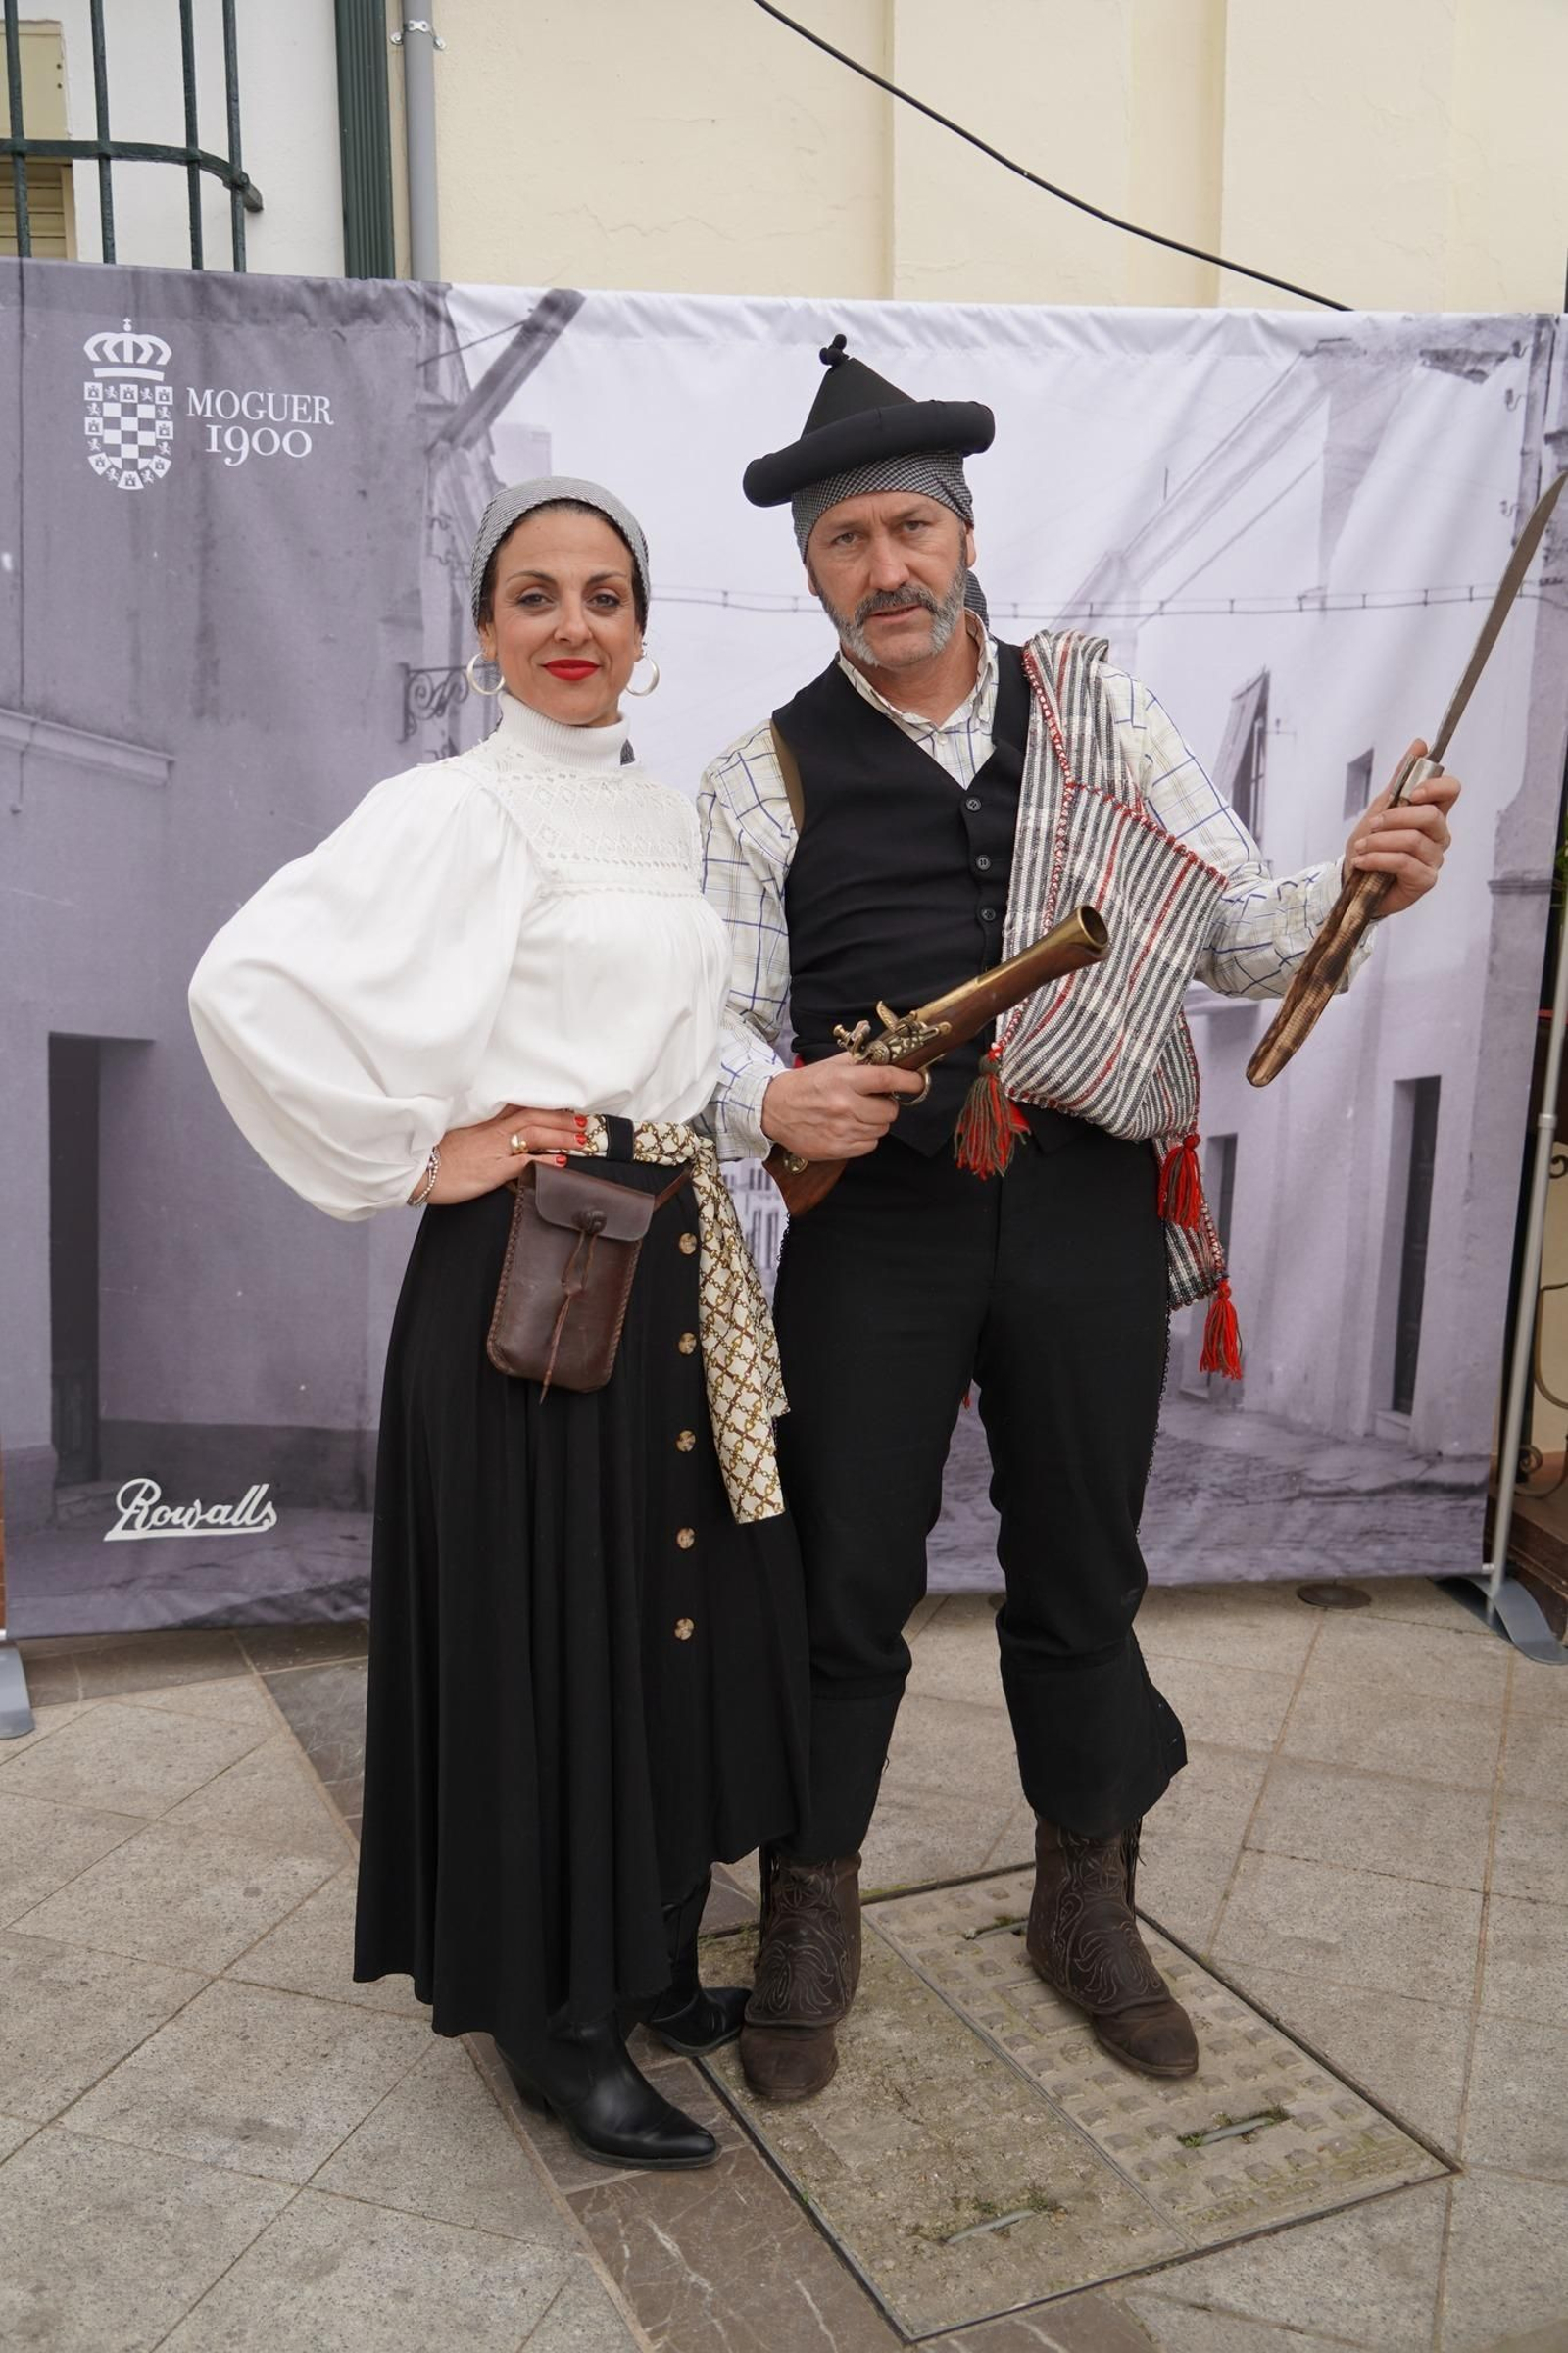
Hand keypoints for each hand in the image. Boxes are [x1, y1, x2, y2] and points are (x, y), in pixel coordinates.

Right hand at [417, 1103, 582, 1205]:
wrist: (418, 1171)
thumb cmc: (438, 1159)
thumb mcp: (464, 1139)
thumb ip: (486, 1134)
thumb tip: (508, 1139)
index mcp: (487, 1123)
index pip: (522, 1108)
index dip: (547, 1107)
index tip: (567, 1107)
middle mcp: (494, 1132)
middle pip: (535, 1117)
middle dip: (562, 1119)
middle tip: (585, 1123)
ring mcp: (495, 1149)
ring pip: (535, 1134)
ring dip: (561, 1135)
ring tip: (582, 1139)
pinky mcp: (494, 1169)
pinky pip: (524, 1162)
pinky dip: (544, 1160)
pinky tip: (561, 1161)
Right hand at [760, 1055, 926, 1160]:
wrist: (774, 1109)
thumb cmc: (806, 1085)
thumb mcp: (832, 1065)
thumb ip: (861, 1062)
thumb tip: (891, 1059)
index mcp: (844, 1080)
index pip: (887, 1079)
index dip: (909, 1081)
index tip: (918, 1082)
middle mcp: (844, 1105)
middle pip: (889, 1110)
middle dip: (886, 1105)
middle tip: (873, 1101)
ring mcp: (841, 1130)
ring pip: (881, 1130)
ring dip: (874, 1122)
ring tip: (855, 1114)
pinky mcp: (837, 1149)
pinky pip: (869, 1146)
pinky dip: (864, 1138)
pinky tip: (849, 1128)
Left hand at [1342, 740, 1459, 917]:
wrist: (1352, 878)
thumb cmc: (1370, 842)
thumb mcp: (1380, 807)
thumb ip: (1400, 779)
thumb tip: (1420, 744)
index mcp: (1432, 813)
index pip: (1451, 790)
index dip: (1436, 786)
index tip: (1412, 792)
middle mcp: (1438, 836)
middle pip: (1430, 816)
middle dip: (1394, 817)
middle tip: (1372, 825)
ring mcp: (1434, 859)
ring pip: (1413, 840)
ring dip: (1380, 841)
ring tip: (1361, 846)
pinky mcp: (1425, 880)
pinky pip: (1404, 863)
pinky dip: (1378, 859)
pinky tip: (1362, 861)